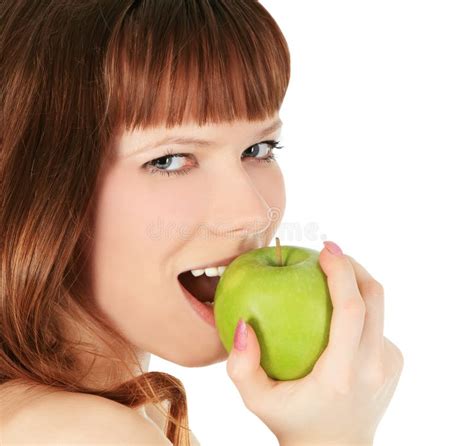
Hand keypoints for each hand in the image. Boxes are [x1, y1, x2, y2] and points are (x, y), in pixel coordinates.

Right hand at [226, 242, 403, 445]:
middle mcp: (373, 367)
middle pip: (375, 297)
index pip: (352, 310)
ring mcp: (389, 365)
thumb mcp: (256, 400)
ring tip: (330, 274)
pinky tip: (336, 312)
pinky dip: (359, 308)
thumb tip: (244, 324)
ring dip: (356, 283)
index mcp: (342, 374)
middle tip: (328, 252)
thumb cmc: (291, 421)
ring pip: (380, 307)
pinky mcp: (394, 364)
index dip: (342, 272)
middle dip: (353, 265)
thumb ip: (241, 366)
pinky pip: (377, 324)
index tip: (326, 248)